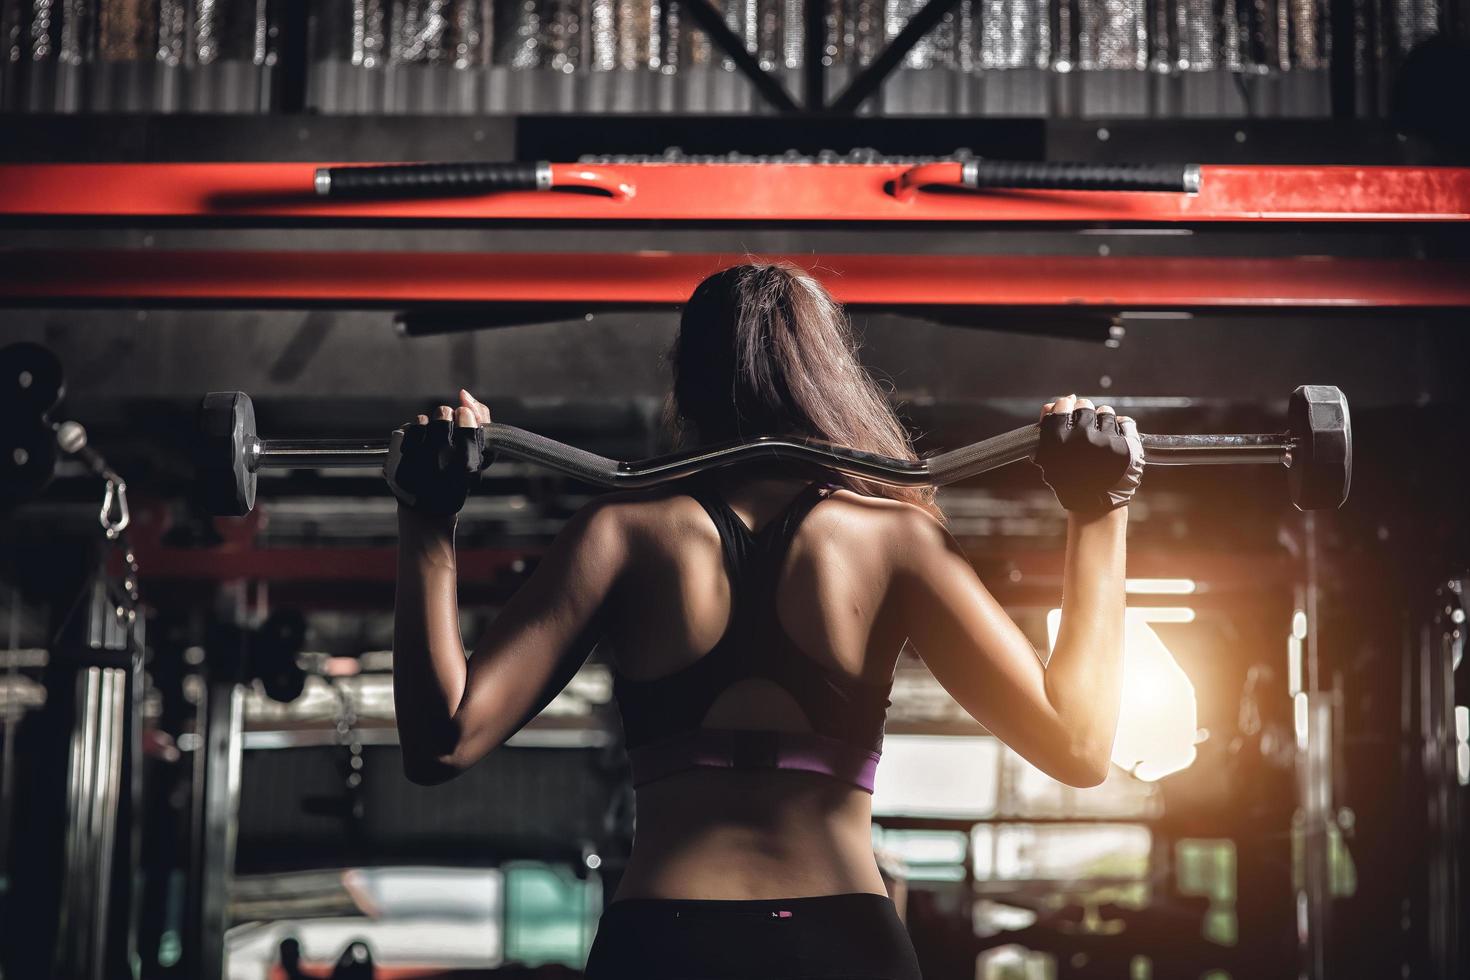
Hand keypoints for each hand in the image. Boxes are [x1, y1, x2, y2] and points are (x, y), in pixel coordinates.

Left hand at [385, 389, 492, 516]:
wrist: (429, 510)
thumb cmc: (459, 480)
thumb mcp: (480, 456)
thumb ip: (481, 421)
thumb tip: (463, 393)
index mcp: (466, 463)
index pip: (467, 419)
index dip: (465, 415)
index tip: (463, 418)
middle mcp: (442, 462)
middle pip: (442, 414)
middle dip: (445, 417)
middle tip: (445, 429)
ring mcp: (418, 462)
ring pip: (423, 420)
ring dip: (429, 425)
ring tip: (432, 440)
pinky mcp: (399, 463)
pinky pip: (407, 430)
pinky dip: (414, 432)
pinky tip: (419, 444)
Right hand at [1032, 394, 1142, 513]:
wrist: (1095, 505)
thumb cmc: (1070, 481)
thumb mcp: (1050, 458)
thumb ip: (1049, 428)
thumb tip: (1054, 402)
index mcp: (1059, 439)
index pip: (1062, 405)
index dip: (1066, 407)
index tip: (1069, 412)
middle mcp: (1082, 437)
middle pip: (1084, 405)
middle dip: (1084, 413)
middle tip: (1086, 427)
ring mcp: (1107, 441)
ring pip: (1106, 412)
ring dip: (1103, 420)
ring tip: (1102, 437)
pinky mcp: (1127, 446)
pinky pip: (1126, 422)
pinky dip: (1122, 427)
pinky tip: (1116, 438)